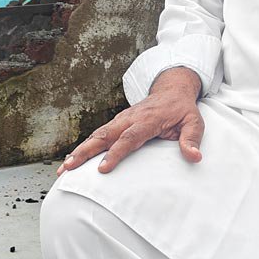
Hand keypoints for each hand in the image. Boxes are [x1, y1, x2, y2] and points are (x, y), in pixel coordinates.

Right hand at [56, 67, 204, 175]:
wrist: (171, 90)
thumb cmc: (182, 110)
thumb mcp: (194, 122)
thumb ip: (192, 139)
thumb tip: (195, 156)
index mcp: (147, 120)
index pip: (129, 138)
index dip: (115, 153)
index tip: (102, 169)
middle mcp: (129, 118)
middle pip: (104, 136)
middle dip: (85, 152)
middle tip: (69, 167)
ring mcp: (120, 120)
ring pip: (96, 135)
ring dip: (79, 151)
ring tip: (63, 169)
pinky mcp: (115, 124)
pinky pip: (97, 136)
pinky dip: (82, 148)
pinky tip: (70, 162)